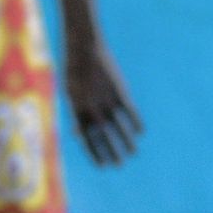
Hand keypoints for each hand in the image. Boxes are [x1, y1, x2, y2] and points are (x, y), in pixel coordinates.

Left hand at [65, 38, 141, 166]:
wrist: (83, 46)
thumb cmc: (74, 71)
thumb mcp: (70, 95)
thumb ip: (76, 116)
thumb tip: (78, 136)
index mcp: (77, 110)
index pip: (87, 139)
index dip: (95, 154)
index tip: (102, 167)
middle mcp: (92, 108)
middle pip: (104, 137)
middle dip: (112, 152)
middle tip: (119, 166)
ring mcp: (106, 100)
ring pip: (119, 127)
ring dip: (126, 142)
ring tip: (133, 154)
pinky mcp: (119, 90)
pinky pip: (129, 111)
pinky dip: (136, 122)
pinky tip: (141, 132)